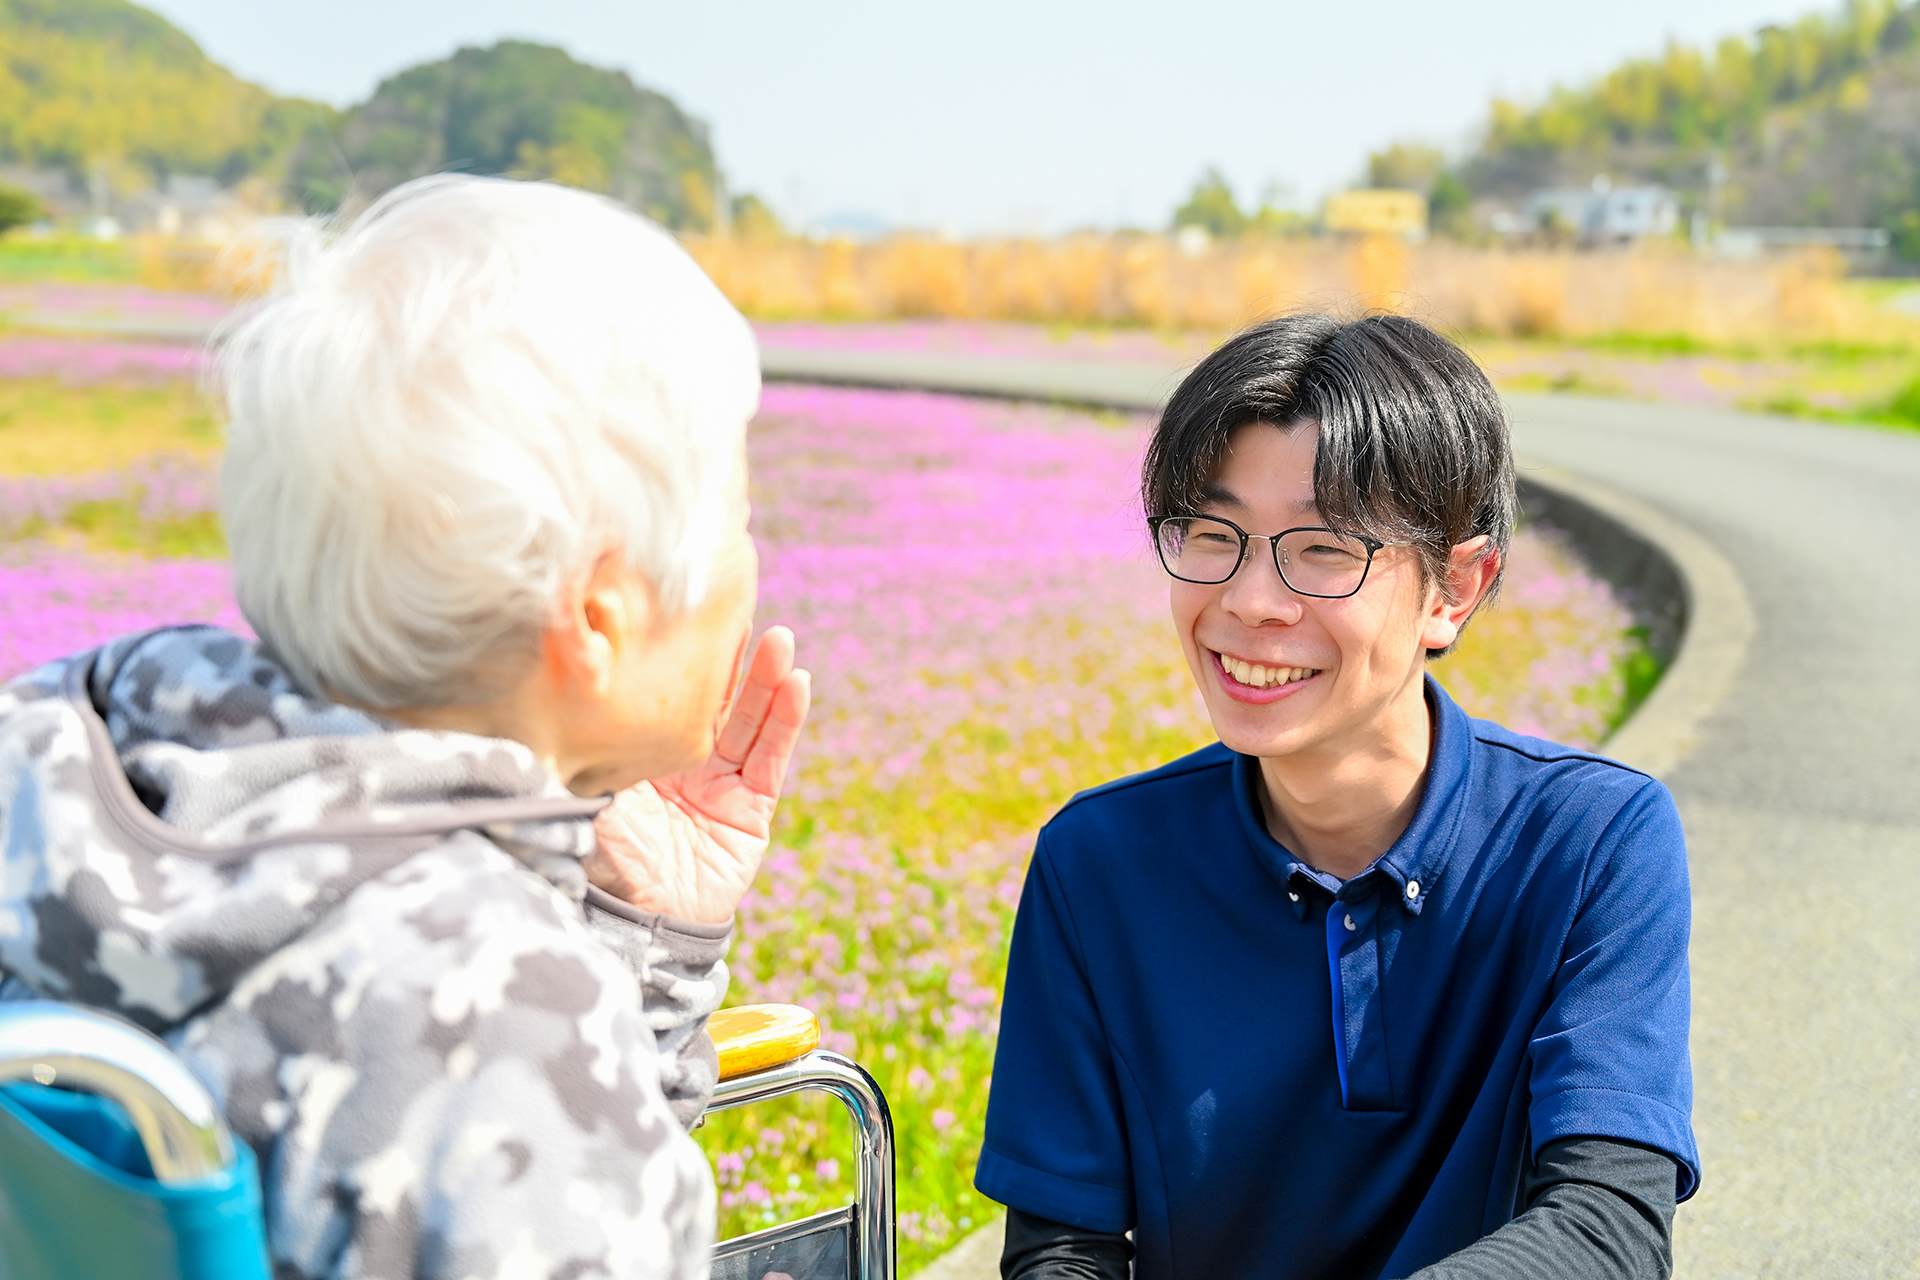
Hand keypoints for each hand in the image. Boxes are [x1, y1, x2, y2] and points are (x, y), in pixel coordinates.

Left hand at [586, 626, 810, 922]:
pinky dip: (786, 721)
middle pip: (715, 701)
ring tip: (781, 641)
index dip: (681, 657)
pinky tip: (798, 684)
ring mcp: (719, 786)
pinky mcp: (751, 811)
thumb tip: (558, 682)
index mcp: (639, 756)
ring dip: (768, 680)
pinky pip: (771, 759)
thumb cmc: (594, 862)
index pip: (666, 696)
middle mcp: (682, 765)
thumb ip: (581, 744)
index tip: (687, 609)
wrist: (630, 927)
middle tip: (741, 611)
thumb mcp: (576, 789)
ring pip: (749, 722)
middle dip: (732, 659)